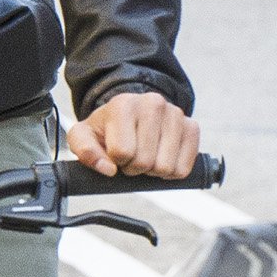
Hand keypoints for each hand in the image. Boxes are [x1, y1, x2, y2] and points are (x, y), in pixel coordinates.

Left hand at [68, 90, 198, 179]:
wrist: (133, 114)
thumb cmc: (109, 128)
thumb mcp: (84, 136)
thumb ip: (85, 151)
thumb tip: (108, 169)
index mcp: (124, 105)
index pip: (122, 152)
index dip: (117, 162)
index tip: (116, 154)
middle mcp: (153, 104)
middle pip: (145, 162)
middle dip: (135, 168)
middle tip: (132, 157)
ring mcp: (175, 114)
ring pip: (165, 167)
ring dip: (154, 171)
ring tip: (147, 156)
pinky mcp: (192, 127)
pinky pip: (184, 168)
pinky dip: (172, 172)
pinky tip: (163, 158)